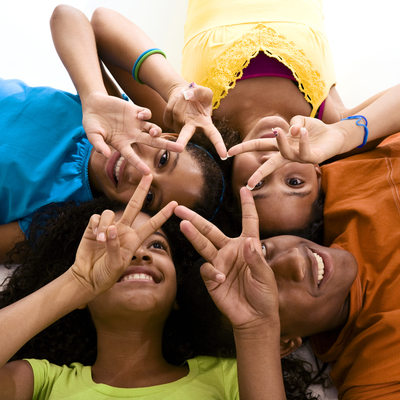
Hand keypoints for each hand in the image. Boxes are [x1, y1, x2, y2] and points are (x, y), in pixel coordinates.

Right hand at [71, 174, 176, 295]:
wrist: (88, 278)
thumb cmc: (106, 274)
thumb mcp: (116, 265)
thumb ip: (115, 247)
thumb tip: (111, 229)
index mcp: (134, 239)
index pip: (152, 224)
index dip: (163, 214)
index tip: (175, 204)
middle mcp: (123, 230)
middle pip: (134, 205)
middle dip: (141, 190)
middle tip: (148, 175)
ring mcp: (109, 227)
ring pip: (110, 212)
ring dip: (105, 224)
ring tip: (101, 240)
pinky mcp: (94, 227)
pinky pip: (97, 217)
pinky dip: (96, 225)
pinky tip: (96, 236)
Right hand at [82, 91, 183, 173]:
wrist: (94, 104)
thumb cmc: (92, 123)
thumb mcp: (92, 135)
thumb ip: (98, 144)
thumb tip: (106, 154)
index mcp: (122, 144)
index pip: (132, 157)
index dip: (139, 165)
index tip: (147, 173)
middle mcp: (132, 135)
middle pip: (153, 142)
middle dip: (167, 146)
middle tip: (181, 149)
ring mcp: (135, 123)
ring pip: (152, 129)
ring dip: (156, 131)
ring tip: (154, 132)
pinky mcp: (135, 111)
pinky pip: (146, 114)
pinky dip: (146, 115)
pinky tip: (141, 115)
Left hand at [163, 83, 226, 158]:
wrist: (185, 95)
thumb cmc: (199, 96)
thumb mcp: (206, 92)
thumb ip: (200, 92)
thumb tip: (188, 95)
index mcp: (205, 124)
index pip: (214, 136)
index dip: (219, 145)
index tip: (224, 156)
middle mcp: (192, 129)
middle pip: (186, 135)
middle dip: (182, 141)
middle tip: (179, 148)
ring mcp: (179, 127)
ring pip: (177, 112)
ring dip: (181, 99)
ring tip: (185, 96)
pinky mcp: (169, 123)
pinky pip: (168, 110)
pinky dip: (173, 101)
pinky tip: (177, 101)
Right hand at [175, 187, 278, 329]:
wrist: (254, 318)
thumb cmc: (264, 295)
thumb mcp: (266, 276)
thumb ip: (256, 259)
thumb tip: (248, 242)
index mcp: (248, 245)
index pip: (248, 221)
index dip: (247, 205)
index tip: (245, 188)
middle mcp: (230, 251)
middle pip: (211, 231)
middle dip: (196, 219)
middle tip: (181, 208)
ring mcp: (219, 263)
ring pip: (203, 245)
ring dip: (193, 235)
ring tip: (183, 223)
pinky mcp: (212, 278)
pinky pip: (207, 270)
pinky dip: (211, 272)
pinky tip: (220, 279)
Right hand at [228, 116, 347, 188]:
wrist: (335, 134)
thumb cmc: (315, 129)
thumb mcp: (300, 120)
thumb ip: (292, 123)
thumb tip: (291, 131)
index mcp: (280, 146)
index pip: (259, 147)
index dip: (244, 149)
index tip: (228, 152)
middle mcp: (288, 155)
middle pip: (269, 165)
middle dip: (259, 174)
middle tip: (249, 183)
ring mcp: (299, 158)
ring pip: (285, 154)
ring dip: (281, 142)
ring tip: (278, 131)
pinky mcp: (312, 158)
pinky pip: (304, 151)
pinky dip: (302, 140)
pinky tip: (302, 131)